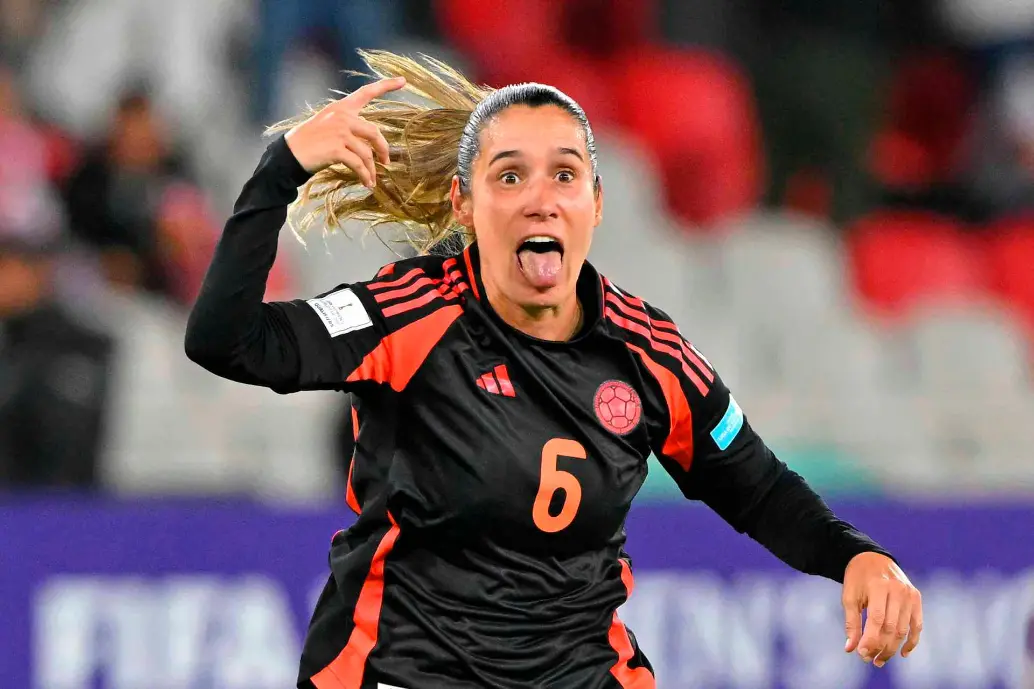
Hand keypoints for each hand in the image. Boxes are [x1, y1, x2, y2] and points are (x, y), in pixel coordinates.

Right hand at [285, 76, 405, 184]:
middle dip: (383, 150)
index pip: (366, 92)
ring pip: (367, 153)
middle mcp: (342, 116)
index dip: (386, 86)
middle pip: (374, 133)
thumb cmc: (309, 142)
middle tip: (386, 162)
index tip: (403, 80)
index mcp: (341, 108)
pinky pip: (359, 165)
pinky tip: (366, 183)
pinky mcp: (336, 149)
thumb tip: (371, 146)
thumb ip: (348, 128)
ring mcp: (339, 132)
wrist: (288, 154)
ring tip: (372, 180)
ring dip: (372, 169)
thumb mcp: (328, 125)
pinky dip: (365, 176)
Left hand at [843, 552, 921, 667]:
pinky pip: (917, 624)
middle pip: (892, 627)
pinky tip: (903, 653)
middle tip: (870, 660)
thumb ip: (851, 623)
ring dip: (893, 648)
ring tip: (880, 659)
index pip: (877, 620)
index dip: (870, 640)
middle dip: (881, 647)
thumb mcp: (849, 597)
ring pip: (904, 629)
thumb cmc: (857, 579)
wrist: (871, 558)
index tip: (861, 654)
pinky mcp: (916, 598)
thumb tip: (850, 649)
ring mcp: (910, 594)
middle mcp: (898, 590)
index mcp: (879, 587)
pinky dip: (911, 641)